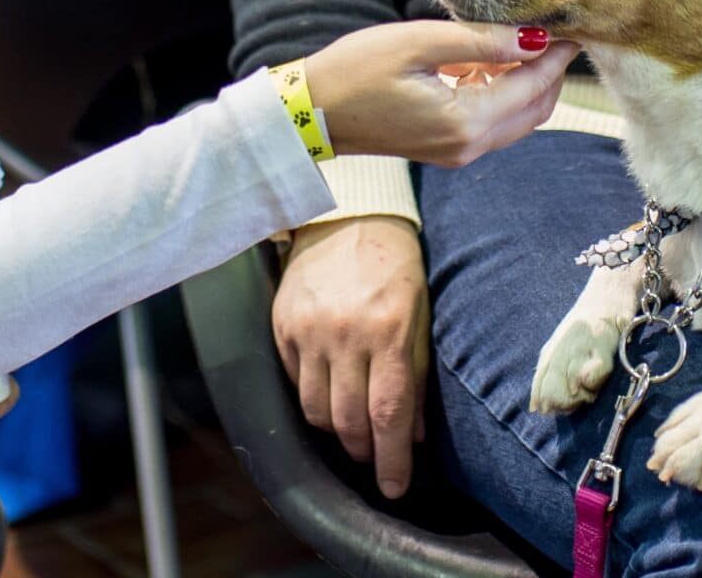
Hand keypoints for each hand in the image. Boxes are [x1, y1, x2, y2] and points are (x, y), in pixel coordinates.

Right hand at [275, 216, 431, 498]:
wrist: (347, 214)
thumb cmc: (395, 265)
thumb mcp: (419, 315)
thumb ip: (416, 375)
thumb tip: (412, 436)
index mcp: (388, 331)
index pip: (388, 414)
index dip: (391, 461)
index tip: (394, 488)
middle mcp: (345, 333)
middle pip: (347, 421)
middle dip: (363, 451)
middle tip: (373, 458)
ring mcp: (308, 329)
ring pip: (315, 410)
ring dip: (335, 430)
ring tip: (350, 428)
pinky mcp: (282, 323)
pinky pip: (294, 381)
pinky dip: (312, 396)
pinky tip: (329, 390)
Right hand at [299, 21, 577, 164]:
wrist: (312, 111)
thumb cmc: (356, 69)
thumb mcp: (418, 42)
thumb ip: (480, 40)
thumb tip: (534, 37)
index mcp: (465, 121)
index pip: (532, 86)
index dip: (556, 54)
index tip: (572, 22)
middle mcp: (468, 145)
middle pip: (535, 108)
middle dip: (551, 70)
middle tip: (559, 28)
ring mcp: (457, 151)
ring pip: (517, 117)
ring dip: (529, 81)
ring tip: (528, 38)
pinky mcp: (446, 147)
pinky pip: (492, 121)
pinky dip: (503, 92)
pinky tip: (491, 59)